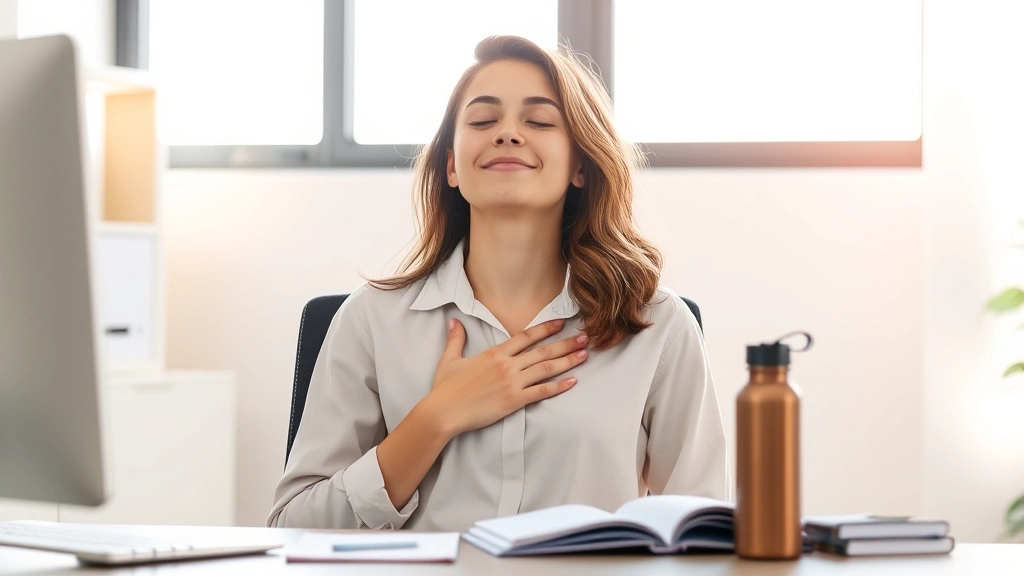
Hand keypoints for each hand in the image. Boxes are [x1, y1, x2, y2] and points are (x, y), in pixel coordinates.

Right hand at [423, 318, 588, 437]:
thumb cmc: (445, 388)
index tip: (561, 323)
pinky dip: (559, 386)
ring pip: (546, 369)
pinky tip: (573, 382)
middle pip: (542, 351)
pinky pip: (541, 392)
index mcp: (494, 353)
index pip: (525, 337)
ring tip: (584, 355)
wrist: (443, 411)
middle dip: (566, 343)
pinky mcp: (514, 401)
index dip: (545, 328)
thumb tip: (454, 321)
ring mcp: (512, 383)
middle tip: (585, 337)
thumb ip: (456, 338)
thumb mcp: (449, 359)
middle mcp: (507, 365)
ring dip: (568, 361)